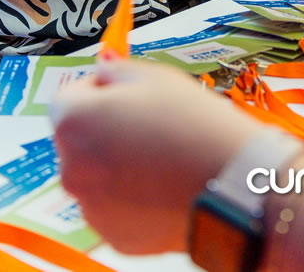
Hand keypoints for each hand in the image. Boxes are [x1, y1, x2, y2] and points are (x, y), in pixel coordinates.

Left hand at [52, 59, 267, 253]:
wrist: (234, 183)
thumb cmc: (196, 125)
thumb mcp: (156, 77)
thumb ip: (116, 70)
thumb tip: (102, 69)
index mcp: (73, 122)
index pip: (69, 96)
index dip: (99, 91)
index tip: (127, 95)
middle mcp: (71, 168)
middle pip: (80, 140)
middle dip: (106, 131)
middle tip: (150, 126)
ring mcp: (91, 207)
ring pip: (98, 177)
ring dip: (118, 166)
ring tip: (163, 158)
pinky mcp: (115, 235)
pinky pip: (117, 208)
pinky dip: (134, 197)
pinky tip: (165, 186)